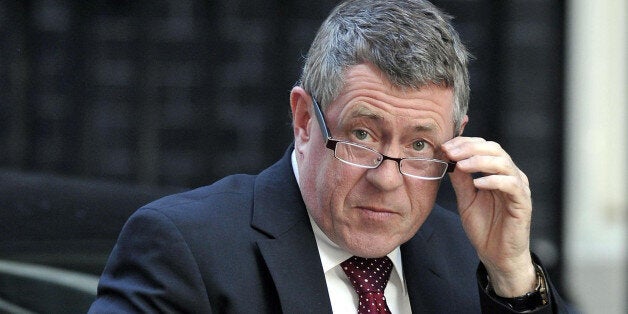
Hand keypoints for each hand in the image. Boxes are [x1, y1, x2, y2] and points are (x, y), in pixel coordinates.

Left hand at [442, 137, 536, 296]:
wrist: (497, 255)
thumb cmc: (484, 227)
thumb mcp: (466, 199)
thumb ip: (460, 180)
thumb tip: (448, 158)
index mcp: (497, 172)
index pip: (484, 147)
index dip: (465, 143)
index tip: (445, 146)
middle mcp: (510, 175)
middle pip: (494, 149)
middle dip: (470, 148)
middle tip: (450, 152)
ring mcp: (518, 188)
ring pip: (504, 163)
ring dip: (480, 161)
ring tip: (461, 165)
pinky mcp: (523, 203)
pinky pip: (512, 185)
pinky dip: (494, 181)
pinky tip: (478, 183)